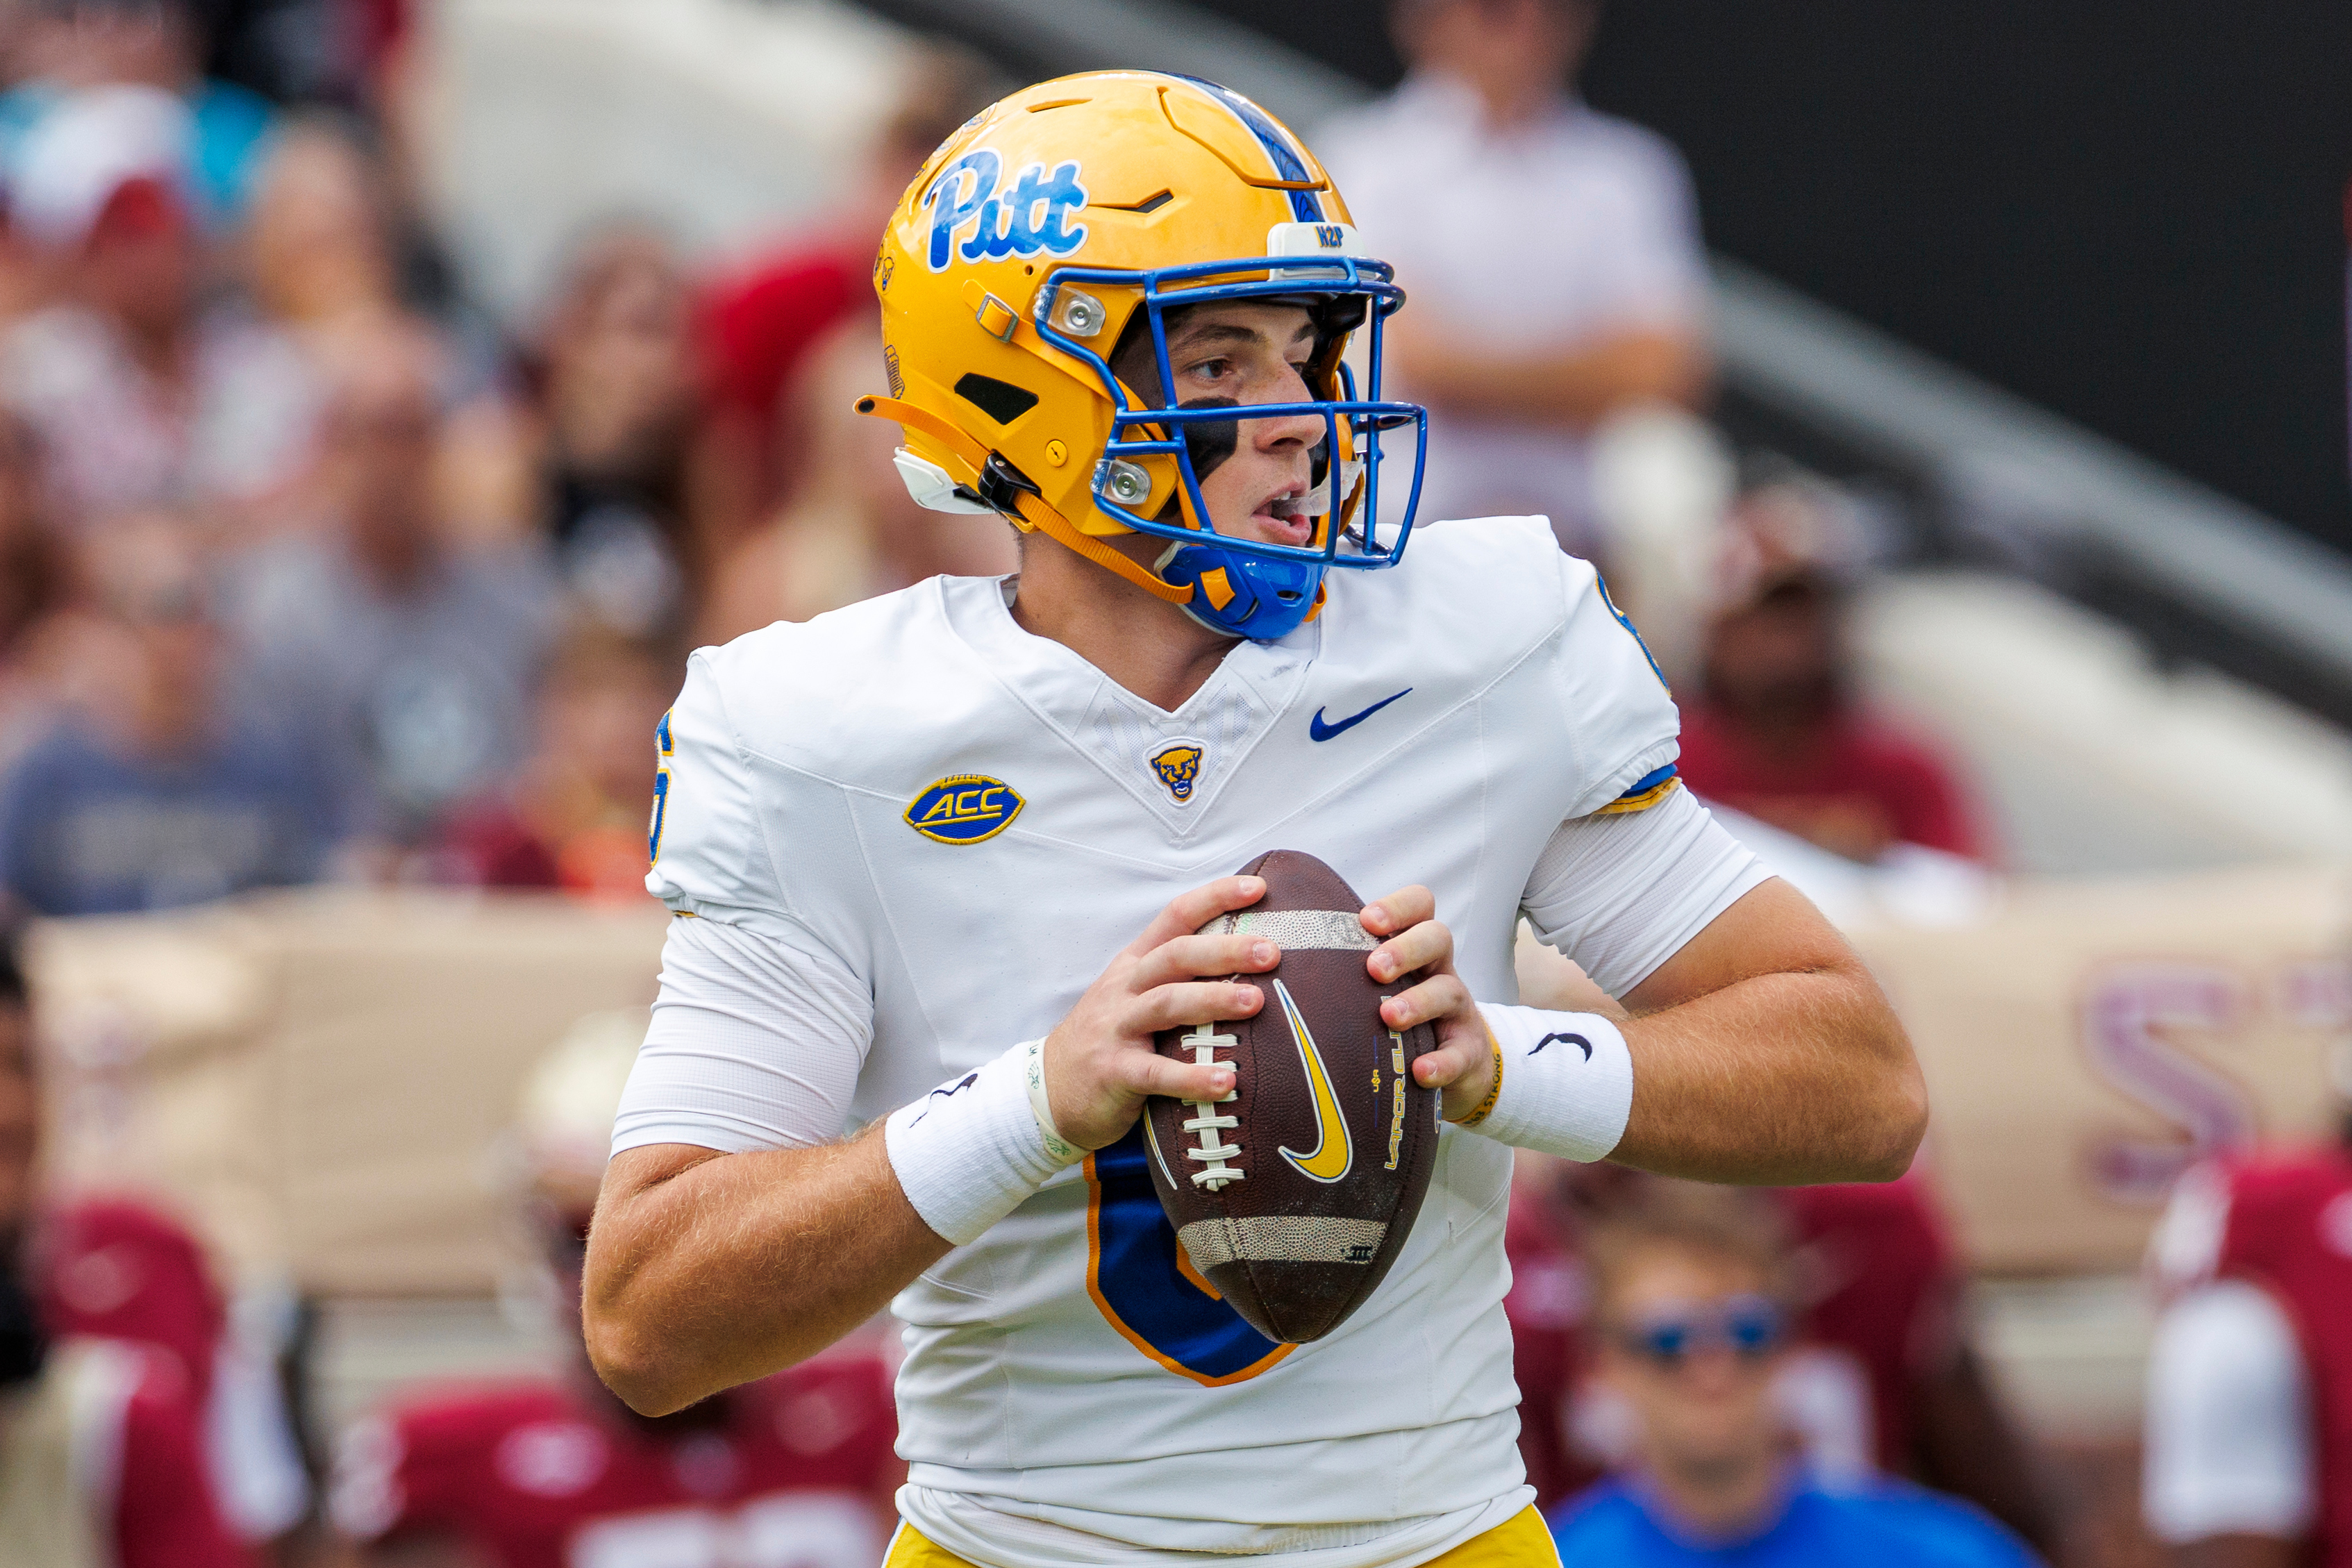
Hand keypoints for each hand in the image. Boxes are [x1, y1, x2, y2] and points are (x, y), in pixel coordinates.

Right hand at [1041, 875, 1280, 1149]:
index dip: (1215, 897)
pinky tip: (1227, 1082)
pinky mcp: (1114, 1072)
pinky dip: (1192, 1077)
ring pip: (1166, 1004)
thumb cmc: (1112, 1038)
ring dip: (1212, 1000)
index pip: (1175, 916)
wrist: (1050, 1089)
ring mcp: (1116, 1028)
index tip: (1257, 888)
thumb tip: (1252, 964)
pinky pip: (1156, 1073)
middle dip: (1224, 950)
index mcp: (1136, 964)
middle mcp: (1125, 988)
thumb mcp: (1136, 996)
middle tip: (1271, 952)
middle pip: (1175, 956)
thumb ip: (1180, 979)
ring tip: (1256, 1003)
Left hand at [1360, 886, 1491, 1121]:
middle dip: (1405, 949)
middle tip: (1373, 968)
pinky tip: (1420, 1071)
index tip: (1366, 919)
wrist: (1453, 1067)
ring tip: (1389, 1016)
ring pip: (1449, 990)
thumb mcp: (1373, 987)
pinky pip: (1461, 1054)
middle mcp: (1438, 970)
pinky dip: (1441, 1062)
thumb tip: (1263, 961)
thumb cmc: (1396, 1016)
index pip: (1419, 906)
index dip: (1398, 906)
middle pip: (1437, 938)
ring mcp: (1457, 1010)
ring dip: (1418, 1001)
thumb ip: (1337, 969)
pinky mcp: (1467, 1052)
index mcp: (1414, 947)